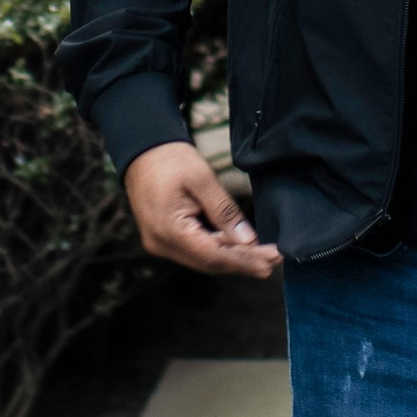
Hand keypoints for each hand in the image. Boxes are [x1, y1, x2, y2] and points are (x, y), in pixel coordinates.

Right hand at [124, 141, 281, 278]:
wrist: (143, 152)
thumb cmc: (170, 159)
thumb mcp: (202, 179)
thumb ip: (224, 211)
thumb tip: (247, 240)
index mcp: (168, 230)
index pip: (212, 255)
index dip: (243, 262)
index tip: (269, 264)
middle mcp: (161, 244)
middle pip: (209, 262)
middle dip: (242, 262)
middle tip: (273, 259)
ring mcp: (160, 243)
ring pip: (203, 258)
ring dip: (232, 256)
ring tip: (262, 254)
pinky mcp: (164, 238)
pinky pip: (195, 249)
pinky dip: (218, 248)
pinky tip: (239, 245)